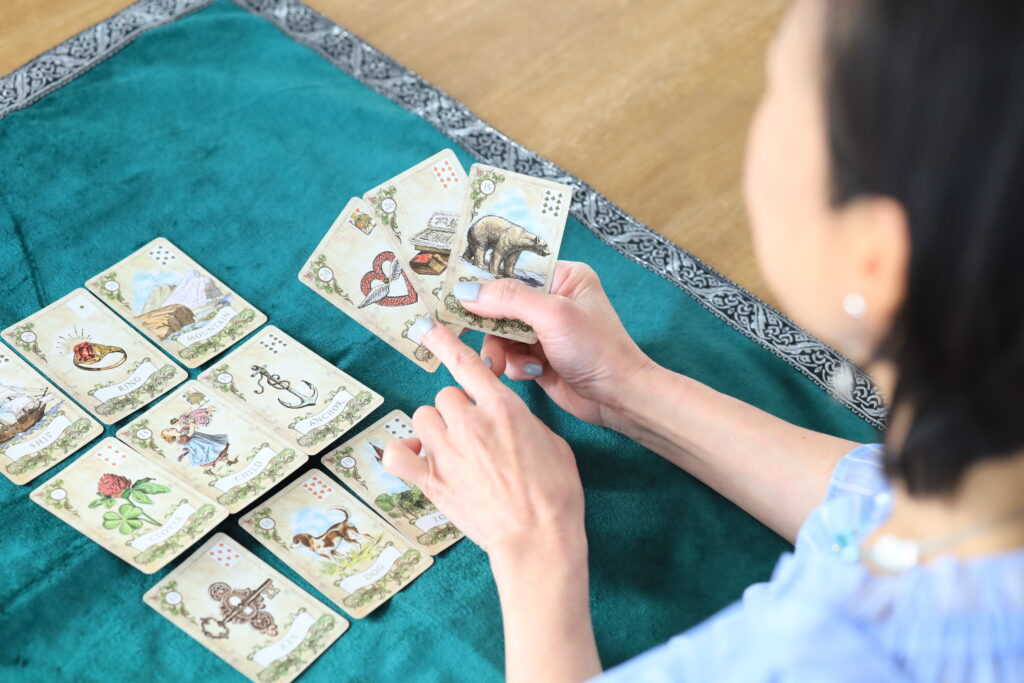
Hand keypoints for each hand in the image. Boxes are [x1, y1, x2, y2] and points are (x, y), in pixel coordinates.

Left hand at [382, 321, 585, 560]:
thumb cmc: (556, 494)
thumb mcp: (553, 443)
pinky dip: (401, 453)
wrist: (539, 538)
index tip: (428, 327)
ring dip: (433, 428)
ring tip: (450, 447)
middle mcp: (470, 423)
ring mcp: (447, 452)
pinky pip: (396, 455)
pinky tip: (412, 456)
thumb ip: (523, 422)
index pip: (467, 364)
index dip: (445, 342)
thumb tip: (506, 420)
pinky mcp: (432, 481)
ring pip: (422, 418)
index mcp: (503, 408)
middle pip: (444, 394)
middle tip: (471, 431)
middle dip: (455, 409)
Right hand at [454, 261, 655, 427]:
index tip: (454, 289)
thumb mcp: (553, 315)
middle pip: (501, 302)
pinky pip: (509, 355)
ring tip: (505, 364)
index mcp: (563, 276)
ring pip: (500, 332)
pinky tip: (533, 373)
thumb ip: (508, 299)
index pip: (513, 269)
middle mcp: (552, 299)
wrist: (617, 398)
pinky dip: (514, 365)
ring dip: (501, 349)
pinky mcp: (538, 356)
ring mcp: (544, 329)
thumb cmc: (597, 349)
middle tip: (464, 332)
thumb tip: (465, 291)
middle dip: (490, 323)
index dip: (485, 280)